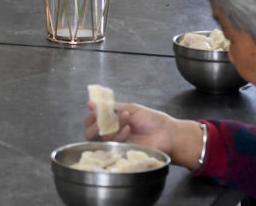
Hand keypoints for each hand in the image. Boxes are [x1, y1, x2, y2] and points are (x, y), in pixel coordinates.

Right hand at [83, 102, 205, 169]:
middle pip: (90, 133)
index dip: (91, 116)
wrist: (166, 134)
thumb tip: (91, 104)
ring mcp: (115, 143)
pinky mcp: (120, 152)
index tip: (96, 111)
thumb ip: (110, 108)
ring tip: (126, 119)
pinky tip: (128, 129)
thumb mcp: (130, 108)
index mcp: (112, 120)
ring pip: (99, 138)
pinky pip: (111, 145)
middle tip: (107, 119)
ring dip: (111, 127)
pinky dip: (118, 135)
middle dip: (97, 123)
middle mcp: (111, 133)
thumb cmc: (151, 120)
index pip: (91, 120)